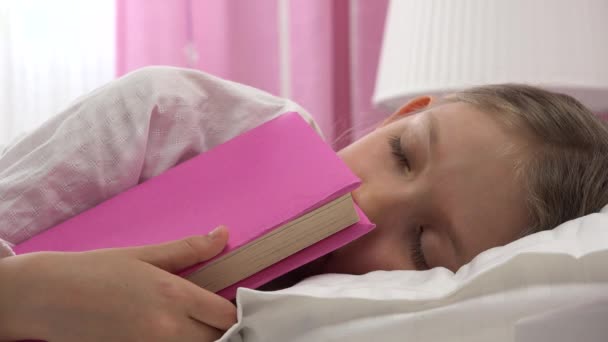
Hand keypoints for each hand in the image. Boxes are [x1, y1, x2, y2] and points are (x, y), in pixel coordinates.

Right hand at [0, 226, 235, 341]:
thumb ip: (189, 249)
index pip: (226, 315)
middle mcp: (167, 327)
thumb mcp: (145, 254)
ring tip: (193, 326)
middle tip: (211, 318)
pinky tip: (171, 334)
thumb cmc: (97, 270)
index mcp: (174, 294)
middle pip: (216, 339)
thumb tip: (223, 235)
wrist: (49, 296)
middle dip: (221, 331)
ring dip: (200, 340)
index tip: (228, 307)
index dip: (234, 313)